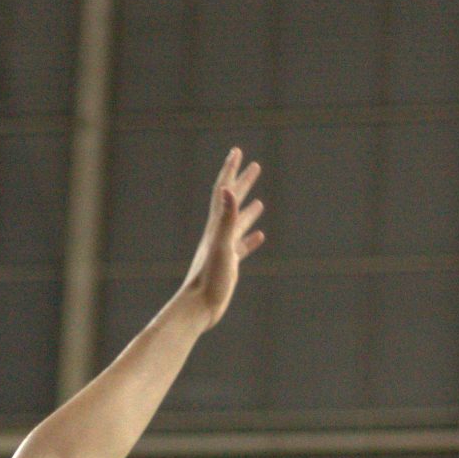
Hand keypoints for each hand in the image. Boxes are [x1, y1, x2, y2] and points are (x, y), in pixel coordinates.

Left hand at [176, 148, 262, 327]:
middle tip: (255, 166)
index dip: (230, 170)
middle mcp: (218, 233)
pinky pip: (242, 247)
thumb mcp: (221, 244)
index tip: (237, 151)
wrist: (198, 307)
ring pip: (238, 224)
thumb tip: (228, 190)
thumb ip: (226, 217)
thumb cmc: (209, 278)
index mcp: (216, 225)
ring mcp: (223, 249)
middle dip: (242, 182)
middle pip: (232, 202)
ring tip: (259, 201)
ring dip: (247, 210)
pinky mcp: (228, 265)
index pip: (223, 190)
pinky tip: (260, 236)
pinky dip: (251, 239)